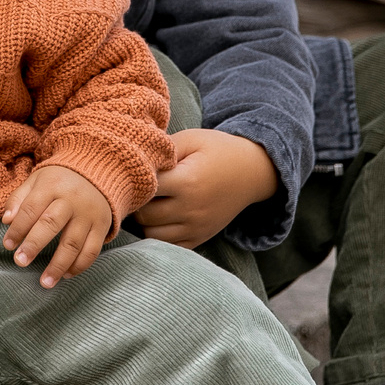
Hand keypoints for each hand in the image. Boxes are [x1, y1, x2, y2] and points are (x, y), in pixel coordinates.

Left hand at [1, 164, 116, 288]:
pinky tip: (66, 275)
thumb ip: (18, 200)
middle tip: (20, 262)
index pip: (31, 208)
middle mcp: (71, 200)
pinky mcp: (102, 226)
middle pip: (51, 224)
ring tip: (45, 282)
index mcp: (51, 186)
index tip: (8, 245)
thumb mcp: (36, 181)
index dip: (18, 228)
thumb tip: (6, 221)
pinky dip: (79, 266)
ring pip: (73, 242)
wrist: (97, 174)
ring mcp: (89, 214)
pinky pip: (92, 250)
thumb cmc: (58, 182)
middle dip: (34, 245)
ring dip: (58, 265)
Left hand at [137, 129, 277, 247]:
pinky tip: (160, 218)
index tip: (132, 172)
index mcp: (187, 182)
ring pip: (152, 234)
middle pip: (144, 215)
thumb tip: (134, 161)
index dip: (133, 180)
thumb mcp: (192, 138)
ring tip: (148, 203)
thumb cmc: (218, 150)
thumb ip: (162, 149)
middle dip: (135, 203)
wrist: (252, 171)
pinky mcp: (200, 238)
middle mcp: (191, 209)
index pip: (144, 189)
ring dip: (144, 221)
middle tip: (136, 189)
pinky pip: (169, 246)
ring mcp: (196, 227)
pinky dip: (158, 235)